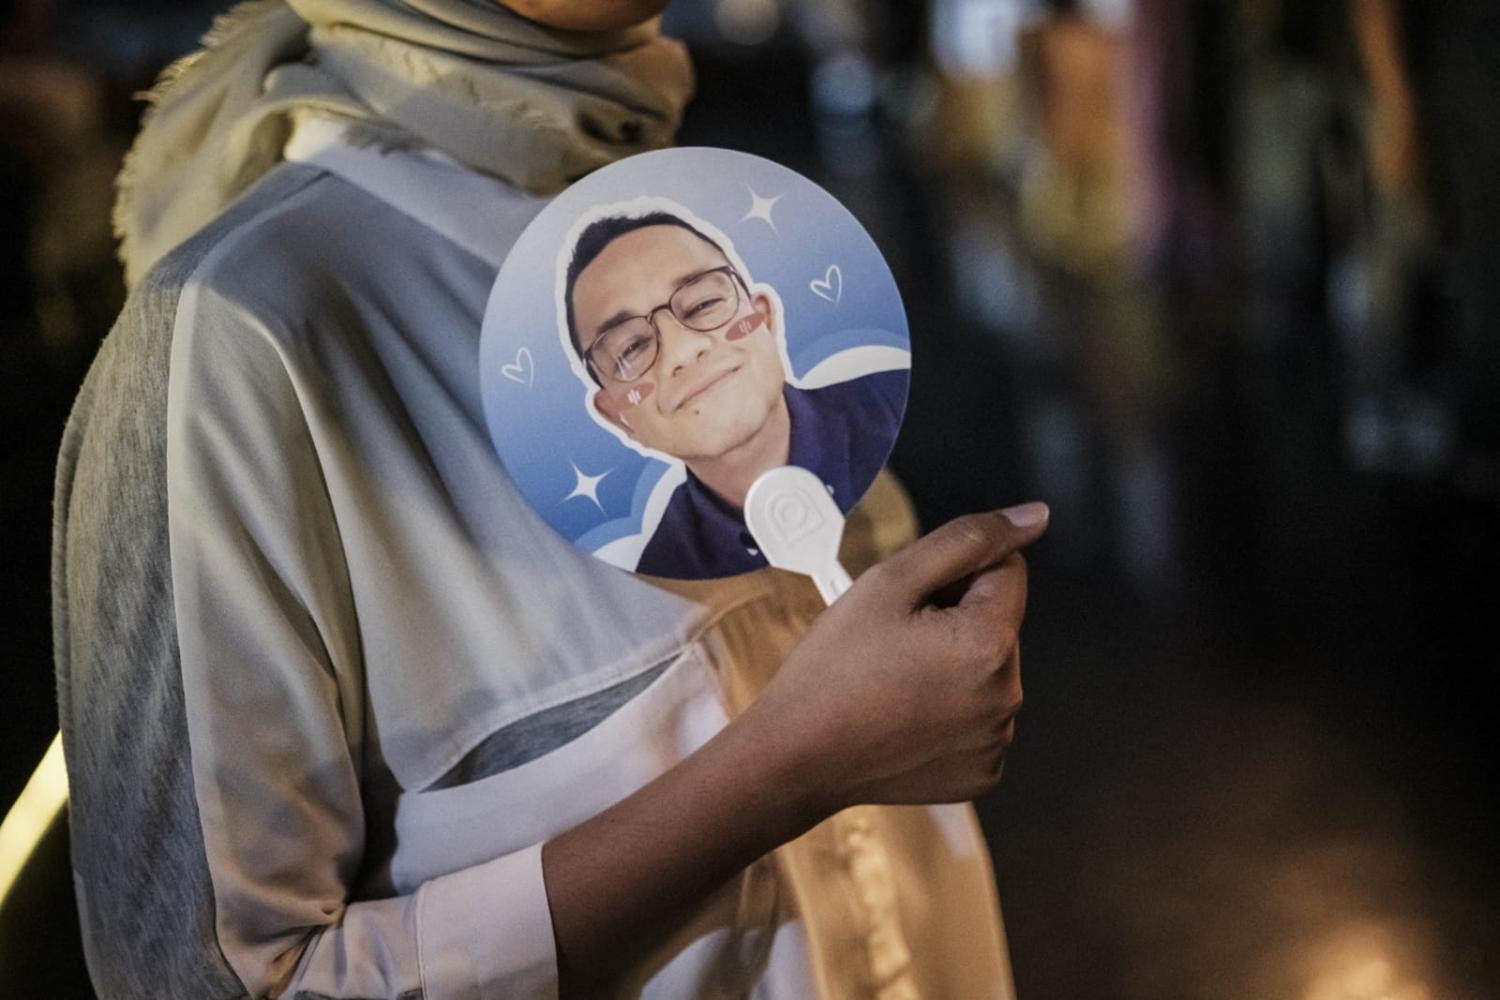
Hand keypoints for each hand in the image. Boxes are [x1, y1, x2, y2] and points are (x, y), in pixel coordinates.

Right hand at [750, 503, 1048, 816]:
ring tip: (893, 679)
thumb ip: (966, 540)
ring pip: (988, 669)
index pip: (1007, 569)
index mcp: (989, 644)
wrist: (795, 758)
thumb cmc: (833, 669)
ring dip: (953, 662)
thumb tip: (1034, 517)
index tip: (910, 600)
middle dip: (956, 618)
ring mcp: (996, 741)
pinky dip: (950, 709)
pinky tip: (903, 715)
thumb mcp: (889, 583)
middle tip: (893, 640)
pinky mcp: (981, 772)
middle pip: (998, 621)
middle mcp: (1007, 697)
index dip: (955, 573)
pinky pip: (978, 717)